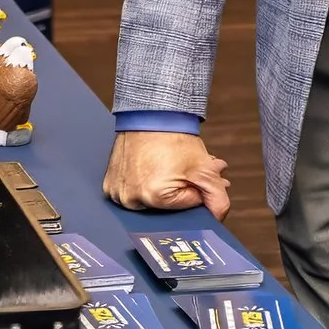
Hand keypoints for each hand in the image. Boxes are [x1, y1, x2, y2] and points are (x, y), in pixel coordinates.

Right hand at [102, 130, 230, 219]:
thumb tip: (218, 216)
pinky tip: (155, 165)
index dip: (199, 188)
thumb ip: (217, 198)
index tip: (198, 174)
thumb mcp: (204, 169)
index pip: (188, 207)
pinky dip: (148, 182)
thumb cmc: (173, 136)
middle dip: (187, 188)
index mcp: (152, 198)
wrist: (150, 113)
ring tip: (173, 164)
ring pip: (153, 199)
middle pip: (170, 205)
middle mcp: (130, 199)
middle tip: (190, 169)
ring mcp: (117, 191)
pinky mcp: (110, 183)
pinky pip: (135, 191)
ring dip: (169, 185)